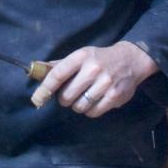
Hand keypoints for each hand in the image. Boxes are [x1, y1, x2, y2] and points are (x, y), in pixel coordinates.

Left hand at [31, 42, 158, 116]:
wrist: (131, 59)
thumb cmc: (100, 58)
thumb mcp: (81, 55)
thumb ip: (60, 64)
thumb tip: (36, 69)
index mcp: (81, 57)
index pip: (57, 74)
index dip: (45, 89)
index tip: (36, 99)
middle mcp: (93, 69)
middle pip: (67, 96)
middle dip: (65, 99)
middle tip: (69, 95)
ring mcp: (105, 83)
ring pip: (79, 106)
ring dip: (78, 106)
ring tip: (83, 98)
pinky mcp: (115, 96)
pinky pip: (93, 112)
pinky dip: (90, 111)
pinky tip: (94, 102)